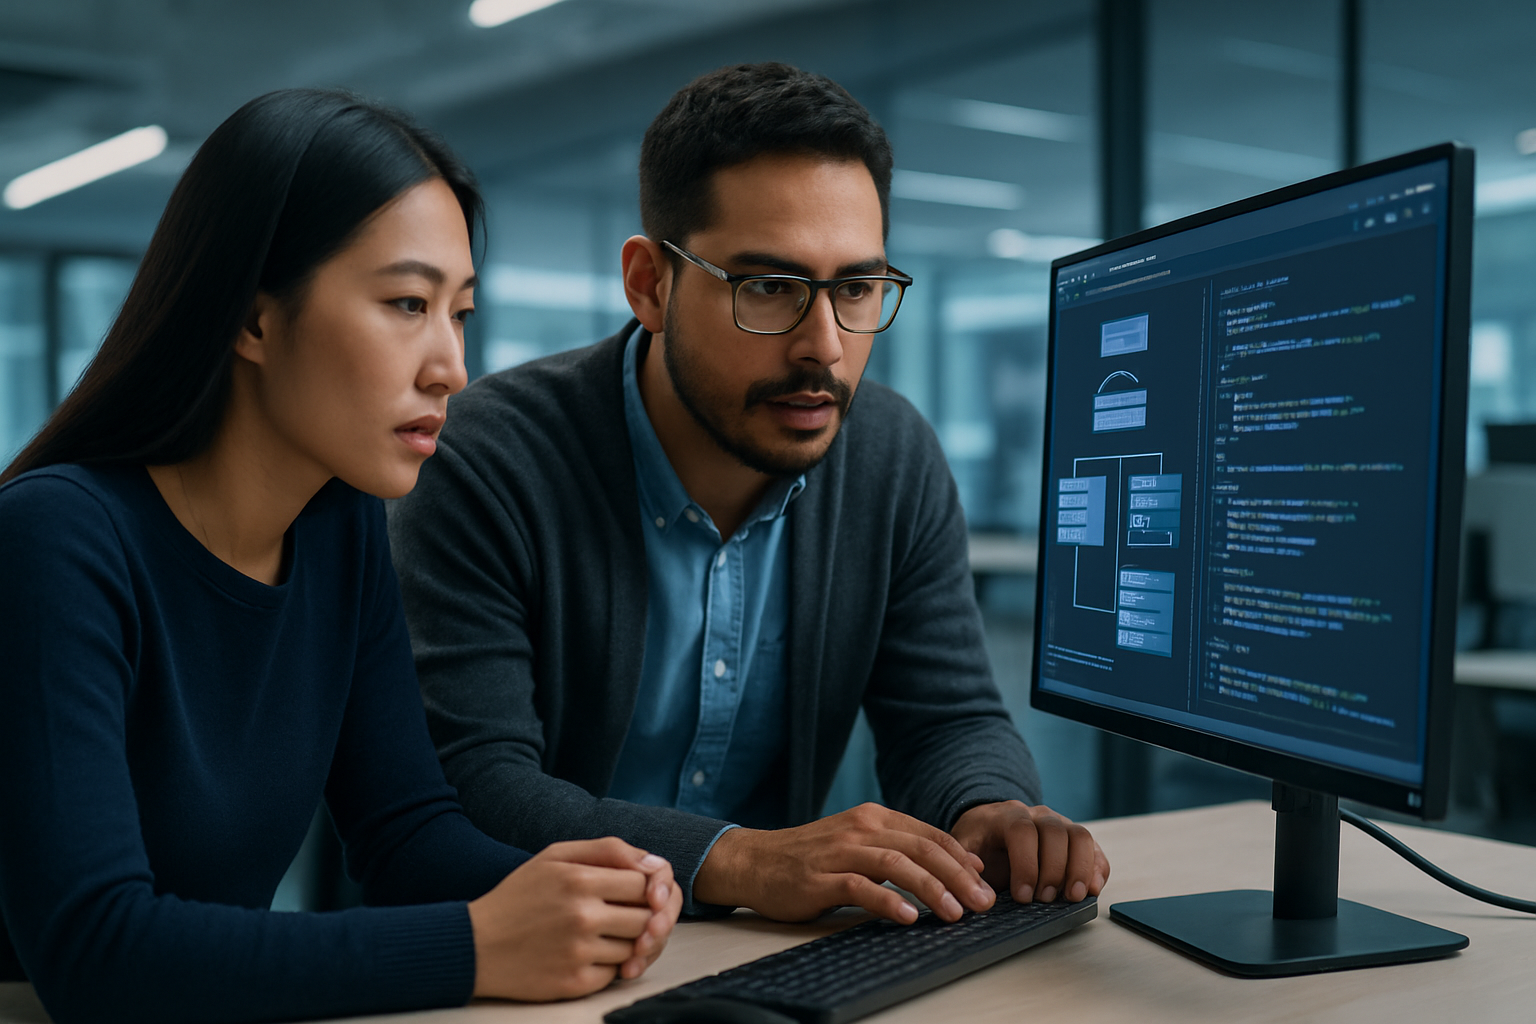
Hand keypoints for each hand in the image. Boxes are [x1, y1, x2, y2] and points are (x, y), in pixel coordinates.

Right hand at [468, 837, 681, 1000]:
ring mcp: (579, 952)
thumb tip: (655, 863)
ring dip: (625, 942)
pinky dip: (607, 965)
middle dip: (640, 916)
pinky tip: (586, 954)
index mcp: (579, 880)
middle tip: (618, 915)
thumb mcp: (556, 856)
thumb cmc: (518, 897)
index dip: (643, 888)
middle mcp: (582, 916)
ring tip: (597, 934)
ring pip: (634, 947)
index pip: (644, 884)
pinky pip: (615, 973)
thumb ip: (607, 850)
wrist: (476, 945)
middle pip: (646, 918)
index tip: (629, 893)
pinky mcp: (574, 982)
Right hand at [692, 803, 993, 924]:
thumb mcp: (857, 843)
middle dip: (957, 876)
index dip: (960, 856)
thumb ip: (897, 848)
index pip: (928, 834)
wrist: (755, 860)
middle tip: (981, 902)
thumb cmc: (811, 857)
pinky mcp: (819, 879)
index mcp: (873, 818)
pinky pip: (860, 887)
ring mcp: (840, 852)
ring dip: (931, 888)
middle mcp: (861, 829)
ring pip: (897, 864)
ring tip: (954, 912)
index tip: (983, 880)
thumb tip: (951, 867)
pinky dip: (888, 900)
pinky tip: (907, 915)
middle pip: (921, 848)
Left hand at [950, 801, 1109, 903]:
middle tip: (1045, 900)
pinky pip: (1094, 848)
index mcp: (1007, 815)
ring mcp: (1060, 824)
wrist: (990, 827)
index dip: (1025, 864)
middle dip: (1053, 870)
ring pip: (1080, 836)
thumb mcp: (962, 848)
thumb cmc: (978, 842)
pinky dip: (1098, 868)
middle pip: (1056, 833)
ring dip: (1080, 869)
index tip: (1022, 896)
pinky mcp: (1075, 839)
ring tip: (1073, 897)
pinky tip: (1093, 889)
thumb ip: (964, 861)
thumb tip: (977, 873)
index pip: (1022, 831)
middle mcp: (1038, 815)